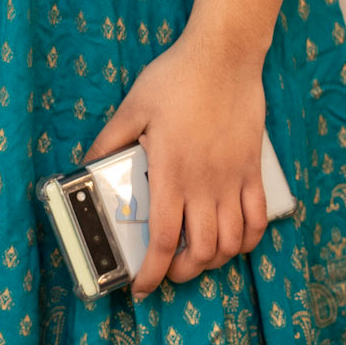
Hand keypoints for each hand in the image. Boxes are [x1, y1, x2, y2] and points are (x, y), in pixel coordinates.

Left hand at [83, 27, 268, 297]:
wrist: (223, 57)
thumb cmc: (175, 79)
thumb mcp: (132, 107)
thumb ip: (109, 140)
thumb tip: (87, 163)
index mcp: (171, 174)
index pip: (164, 240)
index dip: (153, 272)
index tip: (142, 287)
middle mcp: (205, 186)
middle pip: (201, 252)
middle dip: (181, 273)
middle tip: (167, 271)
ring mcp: (233, 181)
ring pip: (232, 243)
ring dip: (215, 262)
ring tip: (198, 259)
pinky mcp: (253, 171)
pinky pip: (258, 220)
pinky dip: (249, 240)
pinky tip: (235, 241)